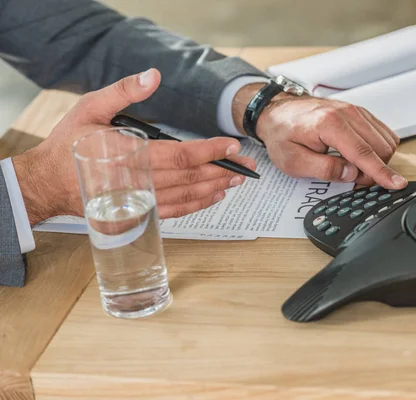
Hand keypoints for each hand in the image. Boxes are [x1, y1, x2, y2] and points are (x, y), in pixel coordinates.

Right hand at [13, 69, 256, 224]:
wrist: (49, 183)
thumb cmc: (70, 145)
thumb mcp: (90, 107)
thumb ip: (124, 91)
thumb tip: (154, 77)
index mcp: (128, 154)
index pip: (180, 154)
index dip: (210, 151)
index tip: (232, 147)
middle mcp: (137, 182)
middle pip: (189, 177)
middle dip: (222, 170)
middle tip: (247, 166)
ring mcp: (138, 201)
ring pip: (186, 196)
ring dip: (214, 188)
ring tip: (236, 180)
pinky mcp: (137, 214)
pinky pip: (174, 212)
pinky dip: (196, 205)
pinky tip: (213, 197)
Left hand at [232, 83, 405, 188]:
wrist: (276, 111)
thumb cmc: (282, 134)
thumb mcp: (294, 161)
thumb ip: (324, 170)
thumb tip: (351, 174)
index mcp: (329, 124)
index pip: (363, 153)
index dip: (382, 173)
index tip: (397, 184)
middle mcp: (346, 113)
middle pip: (380, 147)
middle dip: (374, 169)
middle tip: (352, 178)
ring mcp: (354, 110)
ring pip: (385, 140)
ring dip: (377, 159)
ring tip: (351, 166)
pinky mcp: (358, 112)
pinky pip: (381, 132)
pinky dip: (377, 148)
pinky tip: (359, 154)